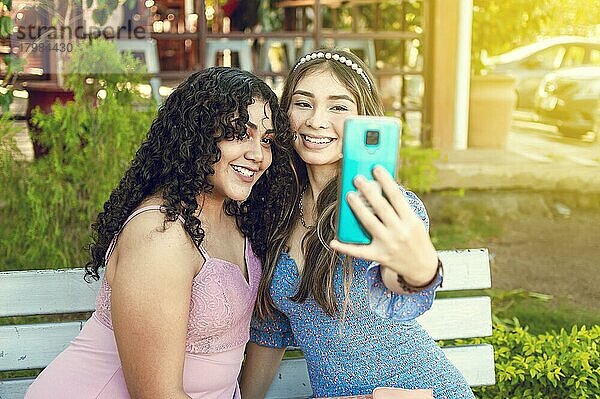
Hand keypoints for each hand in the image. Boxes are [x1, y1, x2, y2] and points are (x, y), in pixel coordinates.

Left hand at [330, 166, 437, 286]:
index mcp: (410, 221)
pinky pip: (359, 252)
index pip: (397, 196)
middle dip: (368, 191)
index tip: (376, 168)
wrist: (422, 268)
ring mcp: (388, 245)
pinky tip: (334, 241)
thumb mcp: (414, 222)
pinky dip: (345, 247)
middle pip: (381, 207)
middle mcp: (399, 232)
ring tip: (349, 195)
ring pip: (369, 223)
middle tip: (357, 178)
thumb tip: (382, 188)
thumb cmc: (416, 239)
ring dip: (358, 208)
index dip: (386, 181)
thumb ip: (400, 208)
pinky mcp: (379, 256)